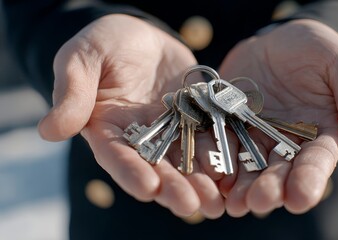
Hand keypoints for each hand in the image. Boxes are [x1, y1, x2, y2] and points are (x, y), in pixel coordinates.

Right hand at [37, 14, 224, 217]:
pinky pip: (209, 138)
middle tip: (191, 206)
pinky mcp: (195, 119)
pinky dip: (221, 156)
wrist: (139, 35)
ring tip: (217, 203)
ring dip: (201, 182)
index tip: (147, 189)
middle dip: (173, 188)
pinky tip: (235, 172)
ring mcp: (171, 130)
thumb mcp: (82, 58)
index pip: (117, 156)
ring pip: (186, 161)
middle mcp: (140, 137)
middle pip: (156, 167)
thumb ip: (72, 92)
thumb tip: (49, 131)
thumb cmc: (104, 43)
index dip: (131, 173)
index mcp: (108, 128)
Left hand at [218, 19, 337, 215]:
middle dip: (269, 189)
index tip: (300, 198)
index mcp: (319, 134)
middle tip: (259, 202)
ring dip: (239, 186)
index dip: (309, 181)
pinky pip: (219, 144)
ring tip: (232, 202)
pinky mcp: (228, 125)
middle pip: (278, 171)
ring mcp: (255, 136)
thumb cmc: (316, 50)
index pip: (316, 162)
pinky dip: (213, 161)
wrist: (278, 41)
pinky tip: (206, 176)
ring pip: (246, 166)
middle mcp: (286, 143)